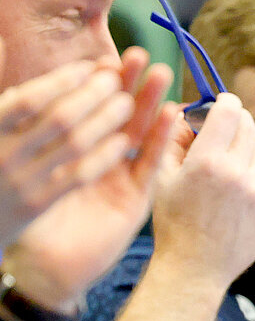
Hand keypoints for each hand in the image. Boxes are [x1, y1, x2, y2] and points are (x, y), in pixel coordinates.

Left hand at [5, 47, 179, 306]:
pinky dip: (162, 140)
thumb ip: (22, 122)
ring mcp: (119, 179)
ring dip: (151, 104)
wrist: (40, 264)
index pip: (87, 108)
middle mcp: (98, 161)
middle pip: (117, 115)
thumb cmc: (24, 215)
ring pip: (138, 135)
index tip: (104, 60)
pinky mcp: (135, 200)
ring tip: (162, 76)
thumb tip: (7, 72)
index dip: (96, 83)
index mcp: (71, 151)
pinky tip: (171, 115)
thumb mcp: (20, 160)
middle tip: (141, 57)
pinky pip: (150, 166)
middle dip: (128, 85)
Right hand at [149, 93, 254, 291]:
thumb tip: (184, 111)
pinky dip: (252, 166)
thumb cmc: (172, 223)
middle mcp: (238, 173)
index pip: (229, 111)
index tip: (219, 102)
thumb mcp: (162, 177)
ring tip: (224, 154)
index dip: (225, 101)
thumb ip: (173, 139)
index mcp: (207, 162)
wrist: (197, 268)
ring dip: (245, 141)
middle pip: (248, 125)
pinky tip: (233, 179)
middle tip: (219, 126)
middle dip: (235, 119)